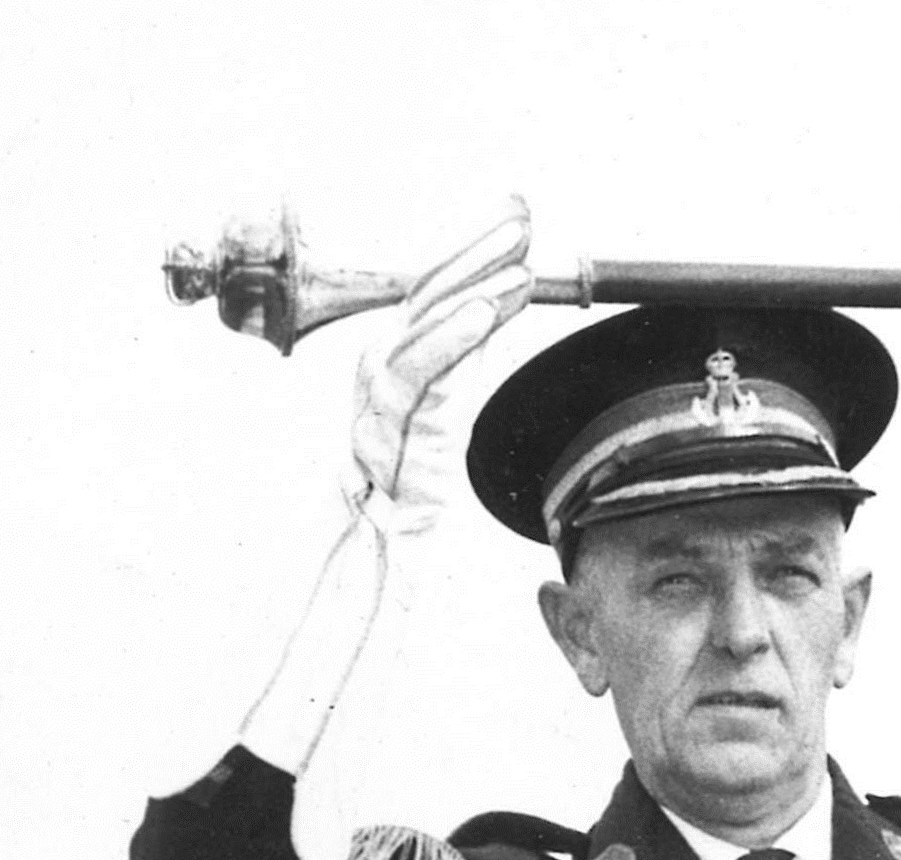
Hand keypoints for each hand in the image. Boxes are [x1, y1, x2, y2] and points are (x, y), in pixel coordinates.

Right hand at [350, 204, 531, 528]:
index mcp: (395, 372)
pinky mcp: (386, 441)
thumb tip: (488, 312)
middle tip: (520, 216)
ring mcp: (377, 406)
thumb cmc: (400, 514)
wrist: (360, 582)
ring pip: (421, 329)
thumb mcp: (440, 426)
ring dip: (473, 287)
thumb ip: (459, 369)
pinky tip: (485, 311)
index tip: (516, 224)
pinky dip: (451, 339)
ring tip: (518, 261)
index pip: (434, 298)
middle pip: (424, 298)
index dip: (473, 255)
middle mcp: (378, 378)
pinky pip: (417, 379)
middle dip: (475, 251)